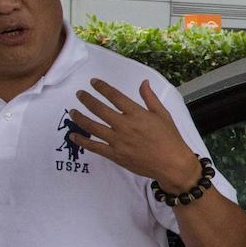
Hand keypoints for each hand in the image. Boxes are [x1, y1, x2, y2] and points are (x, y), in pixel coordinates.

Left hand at [66, 78, 201, 192]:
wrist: (172, 164)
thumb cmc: (170, 138)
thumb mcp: (163, 115)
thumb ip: (150, 98)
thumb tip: (143, 82)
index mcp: (136, 114)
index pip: (114, 96)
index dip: (102, 87)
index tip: (93, 82)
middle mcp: (124, 125)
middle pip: (99, 109)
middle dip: (87, 99)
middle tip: (79, 94)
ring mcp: (118, 141)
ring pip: (92, 127)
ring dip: (80, 117)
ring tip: (73, 112)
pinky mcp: (115, 155)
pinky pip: (94, 147)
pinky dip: (82, 140)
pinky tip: (73, 135)